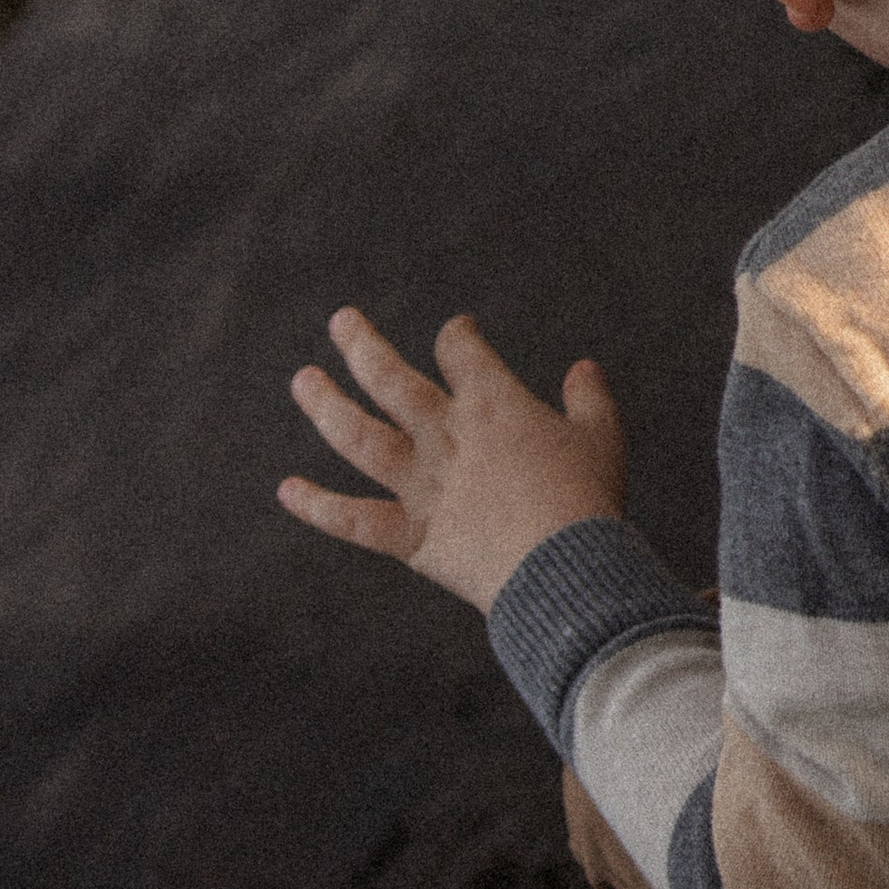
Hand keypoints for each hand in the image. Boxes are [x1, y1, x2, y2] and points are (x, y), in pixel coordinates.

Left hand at [280, 307, 626, 613]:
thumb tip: (583, 367)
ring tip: (302, 380)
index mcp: (492, 404)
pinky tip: (286, 490)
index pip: (461, 351)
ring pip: (359, 437)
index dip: (457, 335)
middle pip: (391, 379)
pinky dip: (319, 507)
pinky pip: (354, 520)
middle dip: (362, 346)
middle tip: (340, 321)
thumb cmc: (589, 500)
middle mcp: (445, 436)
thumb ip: (590, 398)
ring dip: (326, 406)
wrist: (564, 567)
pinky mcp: (411, 536)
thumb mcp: (602, 438)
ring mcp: (421, 485)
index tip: (455, 332)